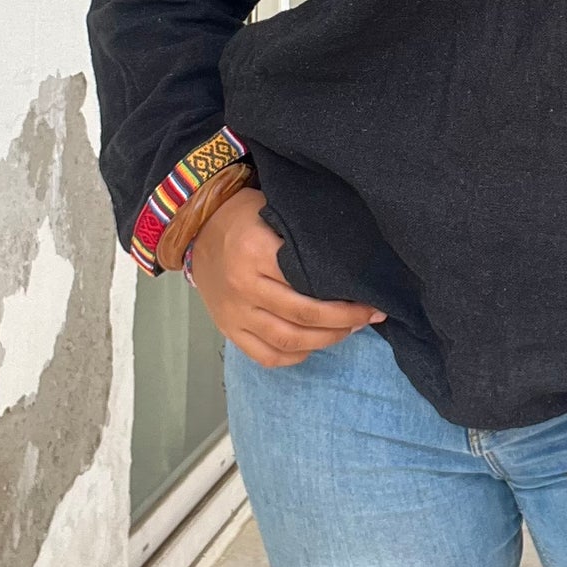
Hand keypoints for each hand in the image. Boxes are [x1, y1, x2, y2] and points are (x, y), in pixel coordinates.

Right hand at [189, 187, 384, 367]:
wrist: (196, 229)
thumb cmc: (244, 215)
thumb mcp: (273, 209)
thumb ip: (303, 235)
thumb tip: (349, 258)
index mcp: (256, 251)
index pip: (308, 281)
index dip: (344, 296)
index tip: (371, 297)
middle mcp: (244, 286)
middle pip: (303, 315)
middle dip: (344, 320)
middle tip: (370, 316)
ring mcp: (234, 312)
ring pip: (287, 340)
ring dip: (325, 340)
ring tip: (349, 331)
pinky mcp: (227, 329)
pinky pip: (264, 355)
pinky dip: (294, 357)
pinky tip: (315, 346)